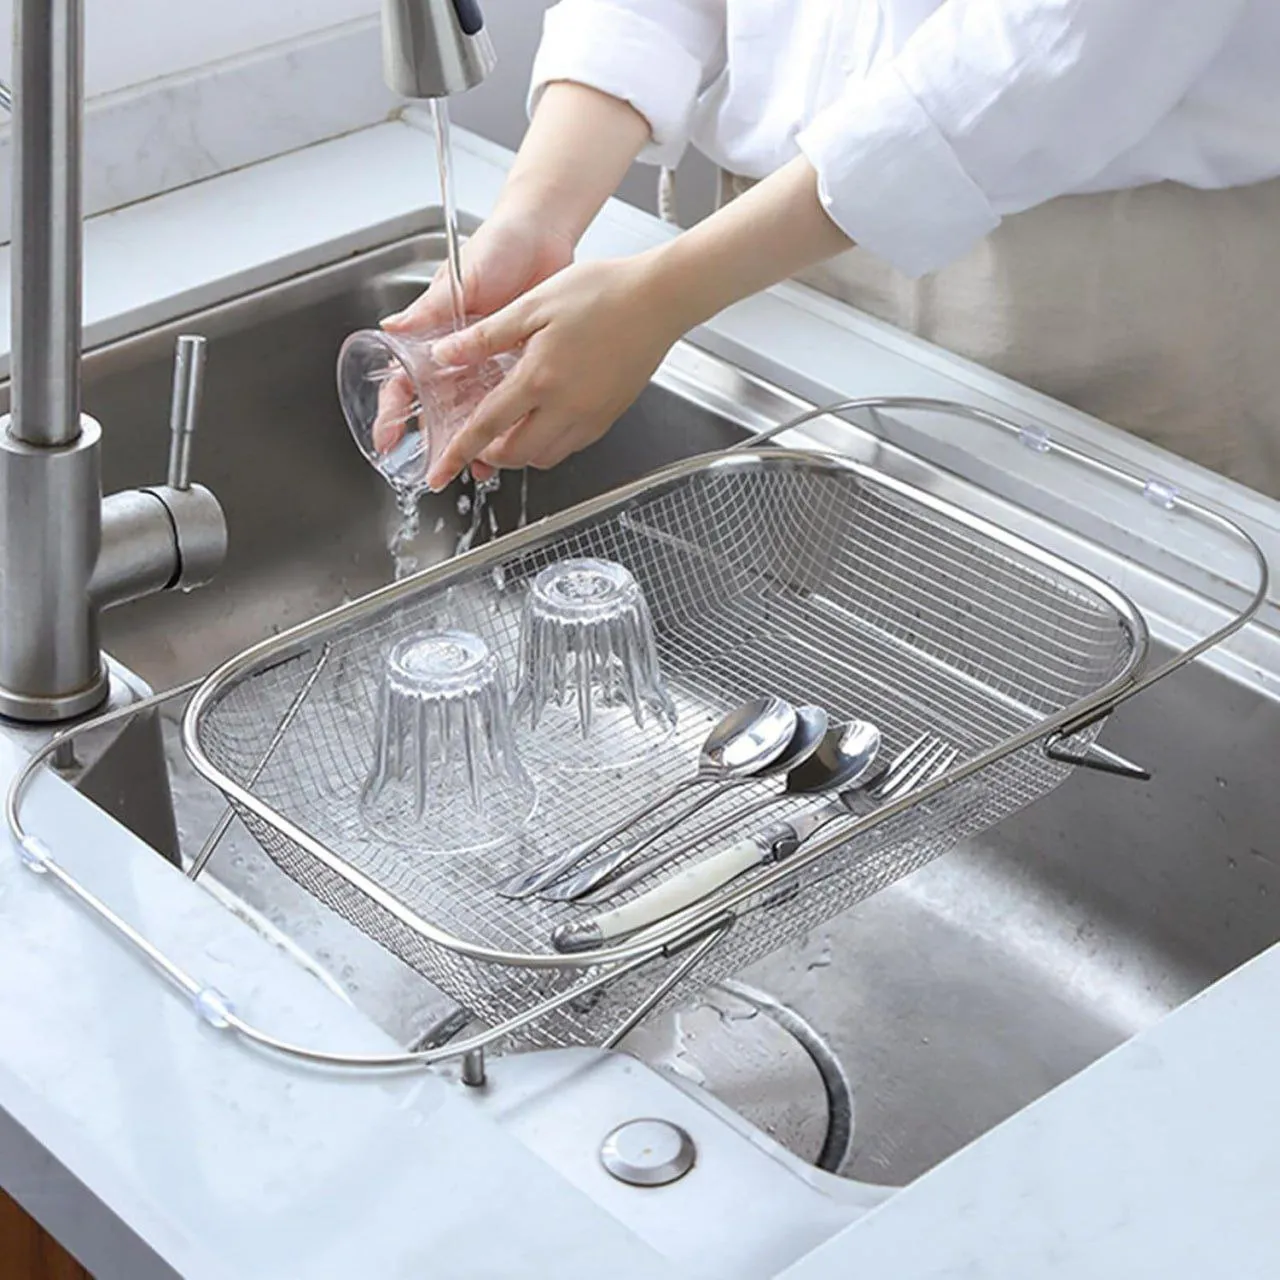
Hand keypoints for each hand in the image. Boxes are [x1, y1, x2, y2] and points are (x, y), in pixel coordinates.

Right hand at [375, 212, 573, 482]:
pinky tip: (514, 444)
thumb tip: (394, 327)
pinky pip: (513, 402)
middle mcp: (461, 355)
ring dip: (475, 441)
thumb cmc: (497, 246)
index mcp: (436, 336)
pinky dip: (511, 425)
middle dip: (437, 441)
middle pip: (440, 408)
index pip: (405, 382)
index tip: (388, 439)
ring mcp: (491, 362)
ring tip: (477, 466)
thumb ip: (430, 309)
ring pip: (476, 412)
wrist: (544, 235)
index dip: (392, 412)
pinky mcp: (522, 364)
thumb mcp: (460, 279)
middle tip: (436, 467)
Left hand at [424, 253, 688, 489]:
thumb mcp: (532, 305)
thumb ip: (485, 336)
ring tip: (511, 427)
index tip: (439, 473)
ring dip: (521, 452)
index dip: (458, 453)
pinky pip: (572, 445)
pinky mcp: (609, 417)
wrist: (658, 299)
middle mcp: (565, 408)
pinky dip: (550, 443)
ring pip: (545, 457)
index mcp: (538, 379)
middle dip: (491, 456)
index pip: (486, 428)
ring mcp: (591, 417)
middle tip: (479, 442)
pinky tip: (546, 416)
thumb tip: (445, 354)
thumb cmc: (601, 292)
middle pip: (516, 455)